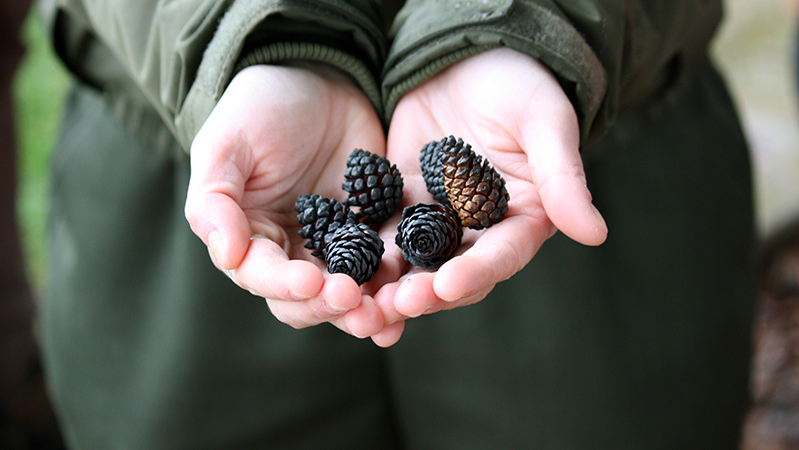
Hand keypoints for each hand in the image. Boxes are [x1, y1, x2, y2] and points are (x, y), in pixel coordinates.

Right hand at [185, 63, 388, 338]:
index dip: (284, 284)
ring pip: (348, 295)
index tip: (311, 281)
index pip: (261, 275)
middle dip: (328, 306)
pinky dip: (397, 287)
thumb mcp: (227, 144)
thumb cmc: (260, 107)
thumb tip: (225, 255)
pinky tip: (416, 297)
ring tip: (388, 316)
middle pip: (305, 300)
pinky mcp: (374, 236)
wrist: (319, 78)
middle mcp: (290, 253)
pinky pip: (386, 269)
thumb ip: (215, 199)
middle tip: (355, 302)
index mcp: (249, 238)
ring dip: (366, 311)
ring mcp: (335, 248)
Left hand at [371, 48, 607, 345]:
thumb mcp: (544, 121)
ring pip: (411, 264)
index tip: (447, 285)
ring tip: (360, 304)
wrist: (471, 54)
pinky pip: (377, 234)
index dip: (476, 273)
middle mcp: (476, 230)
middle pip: (451, 273)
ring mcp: (435, 219)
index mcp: (520, 218)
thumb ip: (562, 177)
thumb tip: (595, 234)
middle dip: (425, 292)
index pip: (501, 256)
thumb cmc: (521, 81)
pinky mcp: (399, 203)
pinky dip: (359, 256)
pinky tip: (335, 272)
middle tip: (397, 304)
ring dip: (388, 287)